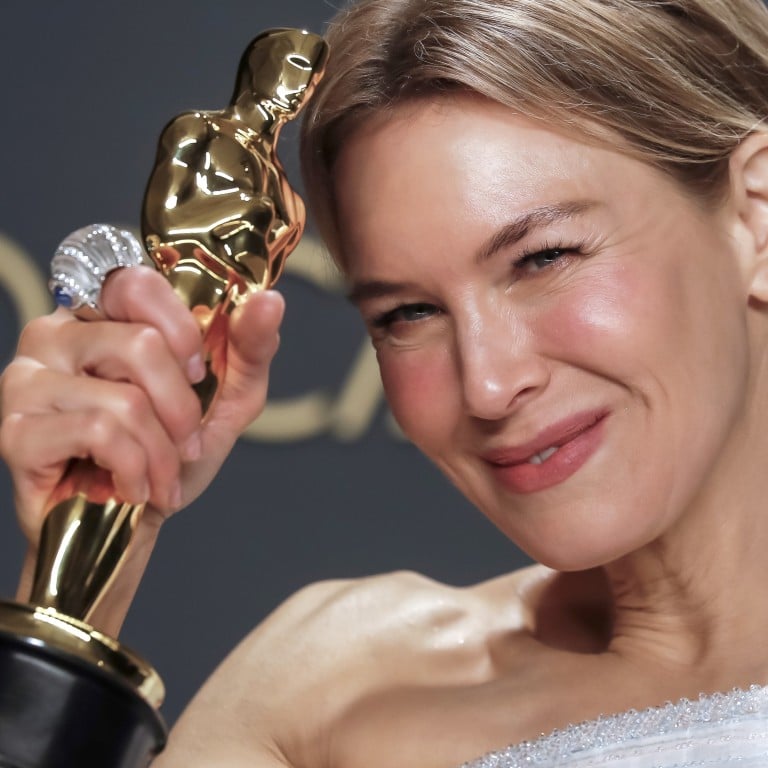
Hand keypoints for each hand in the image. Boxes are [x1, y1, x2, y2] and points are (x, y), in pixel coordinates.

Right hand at [0, 265, 283, 629]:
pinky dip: (134, 470)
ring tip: (161, 476)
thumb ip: (248, 348)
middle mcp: (54, 335)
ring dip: (162, 452)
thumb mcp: (225, 397)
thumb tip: (270, 302)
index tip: (196, 374)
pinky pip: (97, 434)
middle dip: (182, 409)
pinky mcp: (15, 430)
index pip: (137, 284)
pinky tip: (130, 487)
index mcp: (102, 317)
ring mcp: (26, 379)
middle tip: (186, 443)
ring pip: (125, 400)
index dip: (181, 330)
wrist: (130, 526)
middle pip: (140, 344)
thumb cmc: (169, 454)